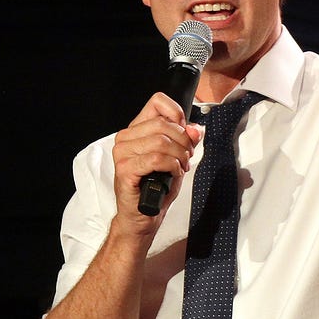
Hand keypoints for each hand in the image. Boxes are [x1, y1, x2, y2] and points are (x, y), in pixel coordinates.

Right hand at [110, 93, 202, 231]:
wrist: (143, 217)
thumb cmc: (156, 189)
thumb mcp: (177, 159)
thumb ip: (186, 141)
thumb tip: (196, 129)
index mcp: (136, 130)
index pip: (157, 102)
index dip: (177, 114)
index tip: (185, 133)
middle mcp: (126, 138)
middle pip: (163, 123)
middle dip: (183, 141)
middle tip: (186, 158)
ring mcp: (122, 154)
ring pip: (161, 141)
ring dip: (179, 155)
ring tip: (180, 167)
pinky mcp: (125, 169)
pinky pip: (155, 158)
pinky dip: (171, 165)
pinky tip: (173, 173)